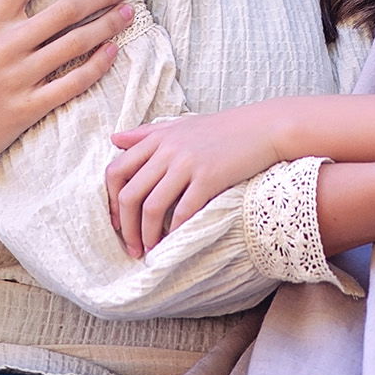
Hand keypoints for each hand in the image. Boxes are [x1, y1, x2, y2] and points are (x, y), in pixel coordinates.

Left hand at [104, 102, 287, 258]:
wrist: (263, 127)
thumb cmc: (221, 129)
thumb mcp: (180, 124)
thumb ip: (146, 133)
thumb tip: (114, 139)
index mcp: (156, 138)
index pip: (116, 171)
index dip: (110, 201)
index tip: (117, 222)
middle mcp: (167, 150)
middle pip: (130, 195)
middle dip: (126, 227)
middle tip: (131, 246)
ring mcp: (187, 164)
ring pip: (152, 207)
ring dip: (147, 235)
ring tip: (150, 250)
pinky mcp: (208, 178)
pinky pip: (183, 211)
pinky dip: (175, 231)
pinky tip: (174, 241)